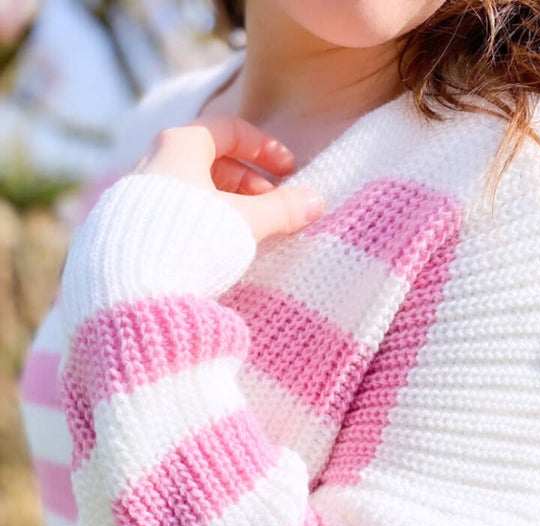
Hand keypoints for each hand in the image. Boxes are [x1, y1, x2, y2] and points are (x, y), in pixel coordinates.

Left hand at [136, 116, 323, 241]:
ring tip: (248, 234)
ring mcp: (137, 197)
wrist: (130, 287)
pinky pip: (174, 216)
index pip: (230, 130)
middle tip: (272, 209)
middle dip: (248, 183)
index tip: (289, 172)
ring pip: (193, 191)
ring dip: (227, 207)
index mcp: (179, 145)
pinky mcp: (129, 230)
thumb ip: (282, 210)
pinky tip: (216, 252)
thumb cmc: (190, 241)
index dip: (266, 149)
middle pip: (211, 162)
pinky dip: (203, 225)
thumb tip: (316, 202)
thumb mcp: (245, 223)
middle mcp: (153, 163)